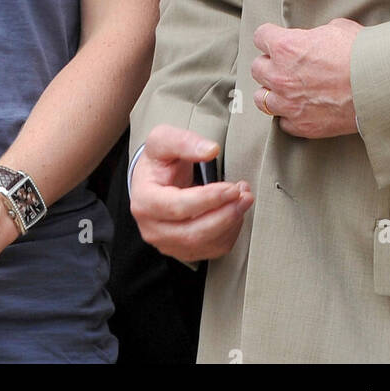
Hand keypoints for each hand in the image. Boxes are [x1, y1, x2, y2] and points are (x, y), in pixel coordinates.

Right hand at [130, 125, 252, 263]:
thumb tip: (211, 150)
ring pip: (205, 244)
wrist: (153, 180)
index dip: (209, 199)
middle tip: (245, 195)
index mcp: (144, 200)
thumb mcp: (164, 140)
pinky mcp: (182, 251)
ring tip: (243, 199)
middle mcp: (151, 228)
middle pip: (193, 232)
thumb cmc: (158, 161)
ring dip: (231, 223)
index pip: (178, 207)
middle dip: (226, 215)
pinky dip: (229, 233)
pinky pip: (212, 250)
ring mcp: (166, 243)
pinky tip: (233, 212)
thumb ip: (185, 141)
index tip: (232, 188)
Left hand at [252, 19, 362, 137]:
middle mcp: (281, 76)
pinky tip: (302, 109)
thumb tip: (314, 40)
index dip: (270, 37)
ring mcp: (289, 104)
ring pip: (261, 98)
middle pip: (257, 68)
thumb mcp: (337, 29)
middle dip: (270, 65)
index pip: (260, 37)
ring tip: (288, 90)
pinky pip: (283, 122)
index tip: (278, 40)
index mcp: (286, 47)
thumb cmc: (362, 54)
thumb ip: (315, 35)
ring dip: (273, 92)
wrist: (380, 87)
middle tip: (286, 66)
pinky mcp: (302, 126)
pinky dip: (290, 116)